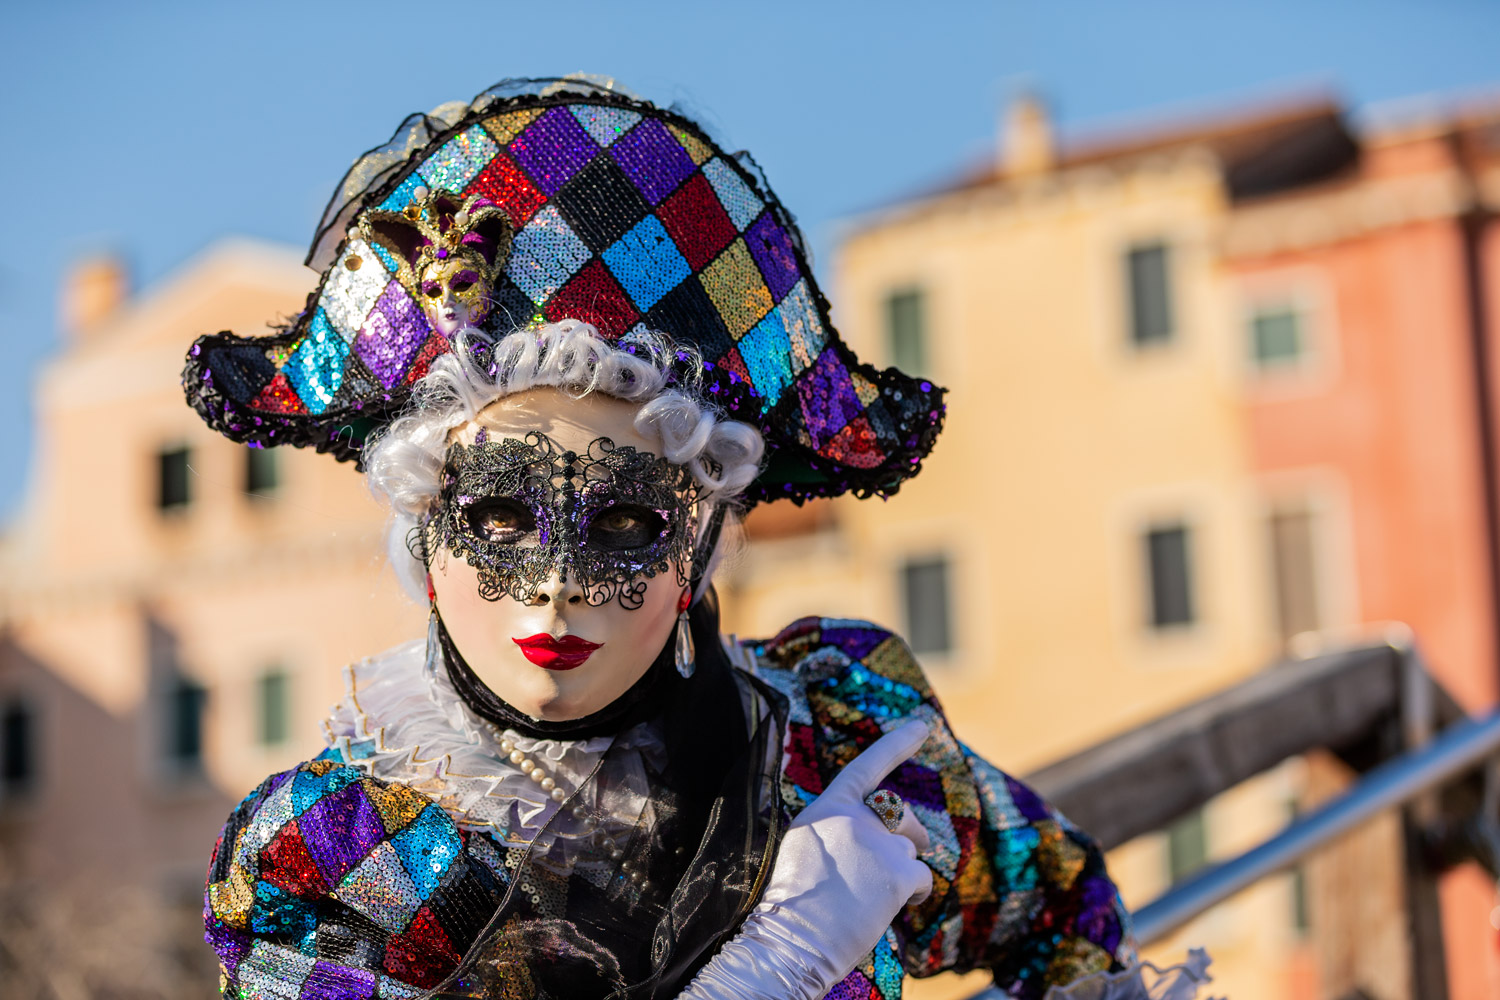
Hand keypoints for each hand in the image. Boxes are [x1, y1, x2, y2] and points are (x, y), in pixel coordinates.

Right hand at [679, 721, 933, 999]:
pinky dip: (915, 894)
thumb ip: (836, 825)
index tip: (923, 724)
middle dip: (908, 834)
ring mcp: (880, 843)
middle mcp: (856, 818)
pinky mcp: (900, 873)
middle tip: (899, 860)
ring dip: (902, 870)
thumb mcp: (802, 845)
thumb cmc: (792, 901)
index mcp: (827, 807)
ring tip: (874, 897)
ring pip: (911, 849)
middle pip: (900, 815)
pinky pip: (923, 879)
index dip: (896, 745)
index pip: (867, 768)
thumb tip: (867, 824)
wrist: (792, 939)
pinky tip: (893, 907)